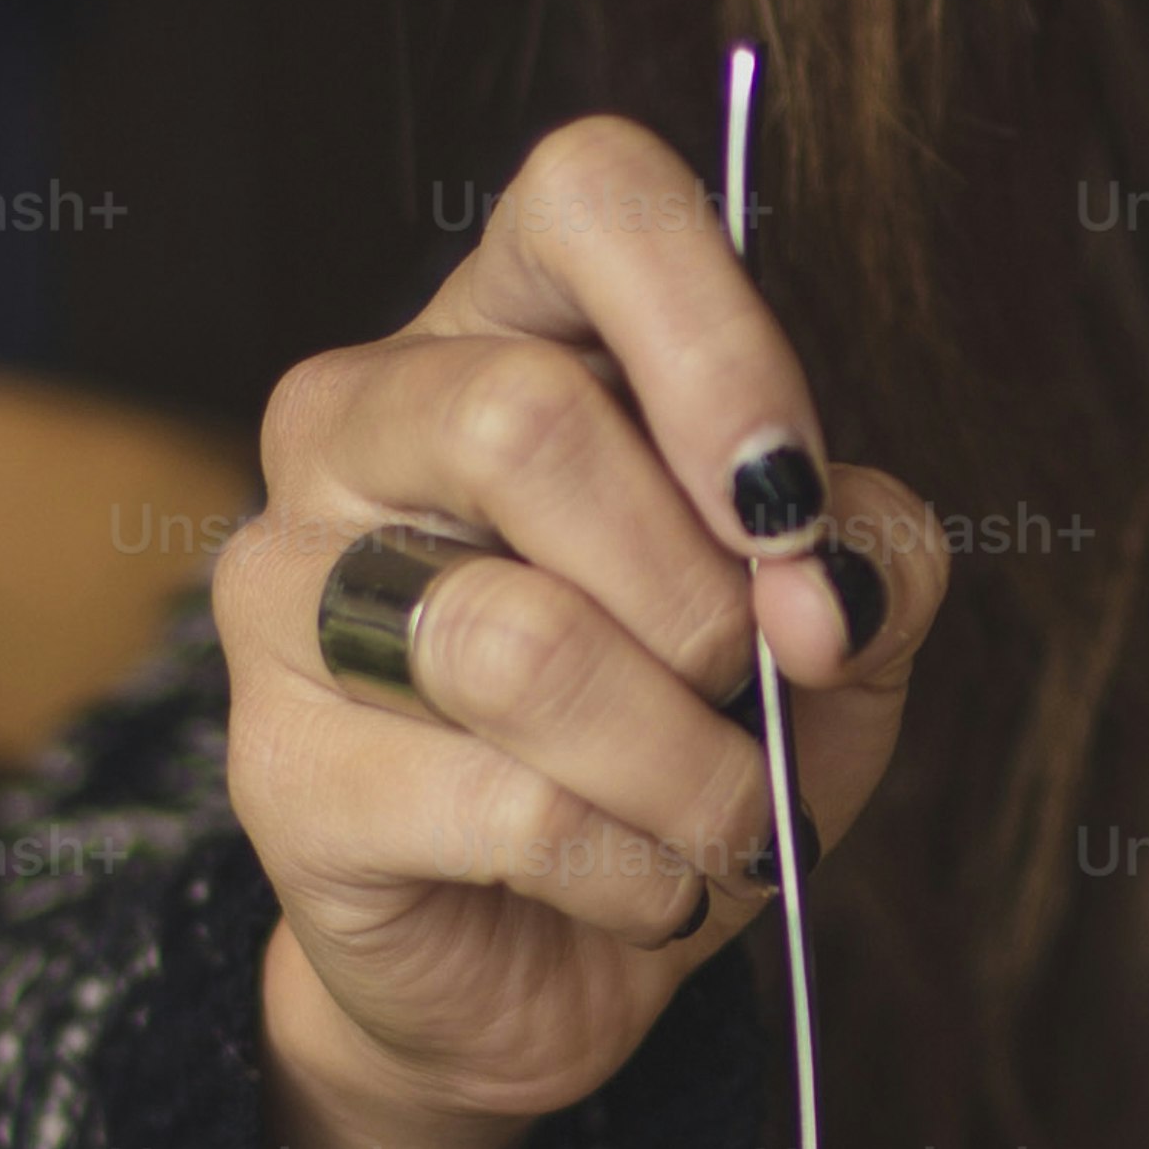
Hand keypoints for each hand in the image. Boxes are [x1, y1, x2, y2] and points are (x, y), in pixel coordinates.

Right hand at [213, 114, 945, 1148]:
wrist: (564, 953)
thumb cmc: (691, 741)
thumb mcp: (834, 626)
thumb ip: (870, 553)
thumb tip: (823, 592)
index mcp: (507, 327)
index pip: (588, 195)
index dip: (717, 339)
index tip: (790, 502)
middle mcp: (360, 422)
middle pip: (525, 420)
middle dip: (700, 599)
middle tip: (750, 691)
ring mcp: (288, 588)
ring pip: (515, 641)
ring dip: (687, 766)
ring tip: (725, 819)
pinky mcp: (278, 770)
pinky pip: (505, 808)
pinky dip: (634, 869)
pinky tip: (642, 883)